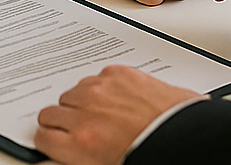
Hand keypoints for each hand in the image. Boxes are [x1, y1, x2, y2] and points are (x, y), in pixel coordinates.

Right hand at [35, 65, 200, 164]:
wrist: (188, 139)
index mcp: (80, 144)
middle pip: (51, 112)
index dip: (49, 139)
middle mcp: (85, 113)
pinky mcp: (119, 73)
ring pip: (72, 92)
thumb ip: (78, 157)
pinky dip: (104, 86)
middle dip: (62, 121)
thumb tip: (63, 154)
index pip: (42, 136)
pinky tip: (118, 98)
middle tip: (76, 128)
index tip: (54, 139)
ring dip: (81, 102)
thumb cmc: (154, 156)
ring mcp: (101, 90)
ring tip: (100, 113)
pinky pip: (97, 77)